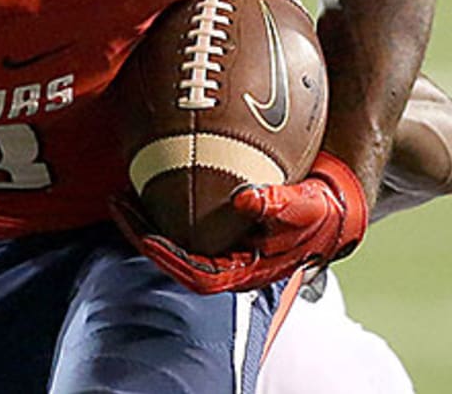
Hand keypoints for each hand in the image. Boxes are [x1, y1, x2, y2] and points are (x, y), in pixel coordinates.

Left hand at [111, 152, 367, 294]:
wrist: (332, 204)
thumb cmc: (320, 211)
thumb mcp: (305, 207)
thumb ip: (279, 204)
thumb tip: (247, 199)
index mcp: (245, 270)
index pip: (198, 276)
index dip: (168, 258)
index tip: (144, 236)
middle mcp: (228, 261)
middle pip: (174, 257)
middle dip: (143, 234)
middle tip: (118, 201)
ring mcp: (221, 244)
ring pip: (173, 238)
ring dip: (146, 218)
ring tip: (121, 192)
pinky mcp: (219, 224)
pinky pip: (182, 218)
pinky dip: (162, 202)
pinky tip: (146, 175)